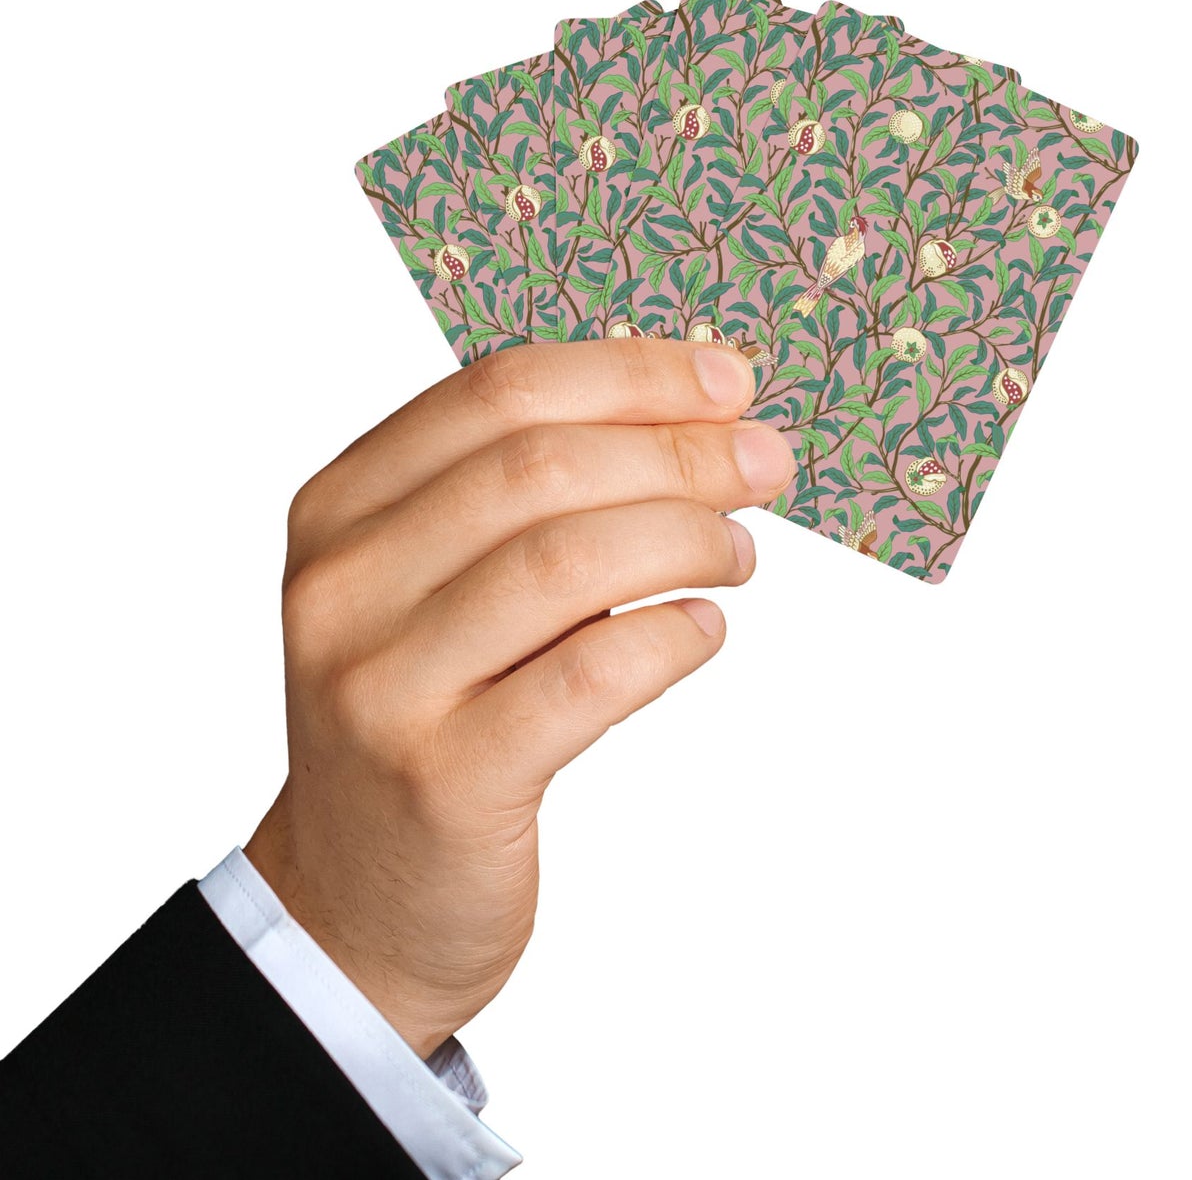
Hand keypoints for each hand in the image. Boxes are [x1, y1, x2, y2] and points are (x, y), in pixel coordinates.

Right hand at [244, 339, 794, 1056]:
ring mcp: (383, 685)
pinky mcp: (444, 778)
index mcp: (341, 507)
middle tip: (766, 464)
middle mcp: (343, 585)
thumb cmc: (430, 716)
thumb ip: (529, 499)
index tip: (730, 382)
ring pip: (566, 561)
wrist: (358, 900)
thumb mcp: (438, 587)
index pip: (499, 392)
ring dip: (684, 538)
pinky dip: (668, 637)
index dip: (632, 374)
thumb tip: (698, 419)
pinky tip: (701, 628)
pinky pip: (588, 676)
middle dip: (679, 451)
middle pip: (539, 466)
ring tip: (738, 553)